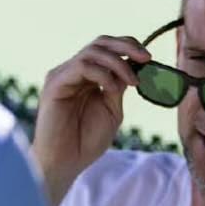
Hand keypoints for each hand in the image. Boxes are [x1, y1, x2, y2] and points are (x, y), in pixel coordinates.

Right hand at [33, 36, 149, 205]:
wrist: (65, 163)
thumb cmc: (86, 141)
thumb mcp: (112, 110)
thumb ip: (119, 88)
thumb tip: (132, 67)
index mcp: (87, 76)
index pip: (108, 49)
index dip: (129, 47)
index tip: (149, 59)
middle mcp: (73, 70)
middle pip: (100, 42)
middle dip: (126, 45)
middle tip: (146, 58)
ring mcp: (63, 75)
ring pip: (93, 51)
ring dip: (118, 62)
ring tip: (133, 82)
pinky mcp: (55, 83)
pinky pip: (82, 66)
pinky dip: (102, 74)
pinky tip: (112, 89)